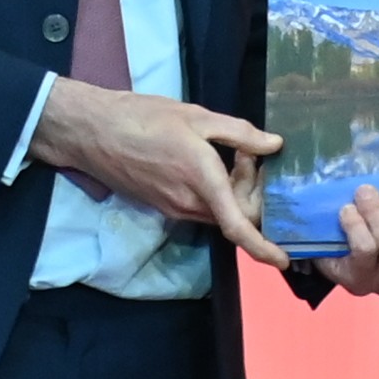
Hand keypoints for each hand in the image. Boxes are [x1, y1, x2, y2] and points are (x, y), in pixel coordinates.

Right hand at [30, 74, 283, 262]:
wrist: (93, 132)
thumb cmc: (143, 119)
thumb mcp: (197, 117)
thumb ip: (239, 134)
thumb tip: (274, 145)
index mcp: (202, 182)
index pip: (238, 227)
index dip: (263, 249)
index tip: (284, 260)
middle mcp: (189, 204)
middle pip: (236, 216)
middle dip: (252, 194)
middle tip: (249, 155)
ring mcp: (175, 208)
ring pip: (219, 211)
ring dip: (233, 192)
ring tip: (231, 153)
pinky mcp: (165, 205)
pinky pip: (201, 206)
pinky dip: (216, 192)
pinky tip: (211, 162)